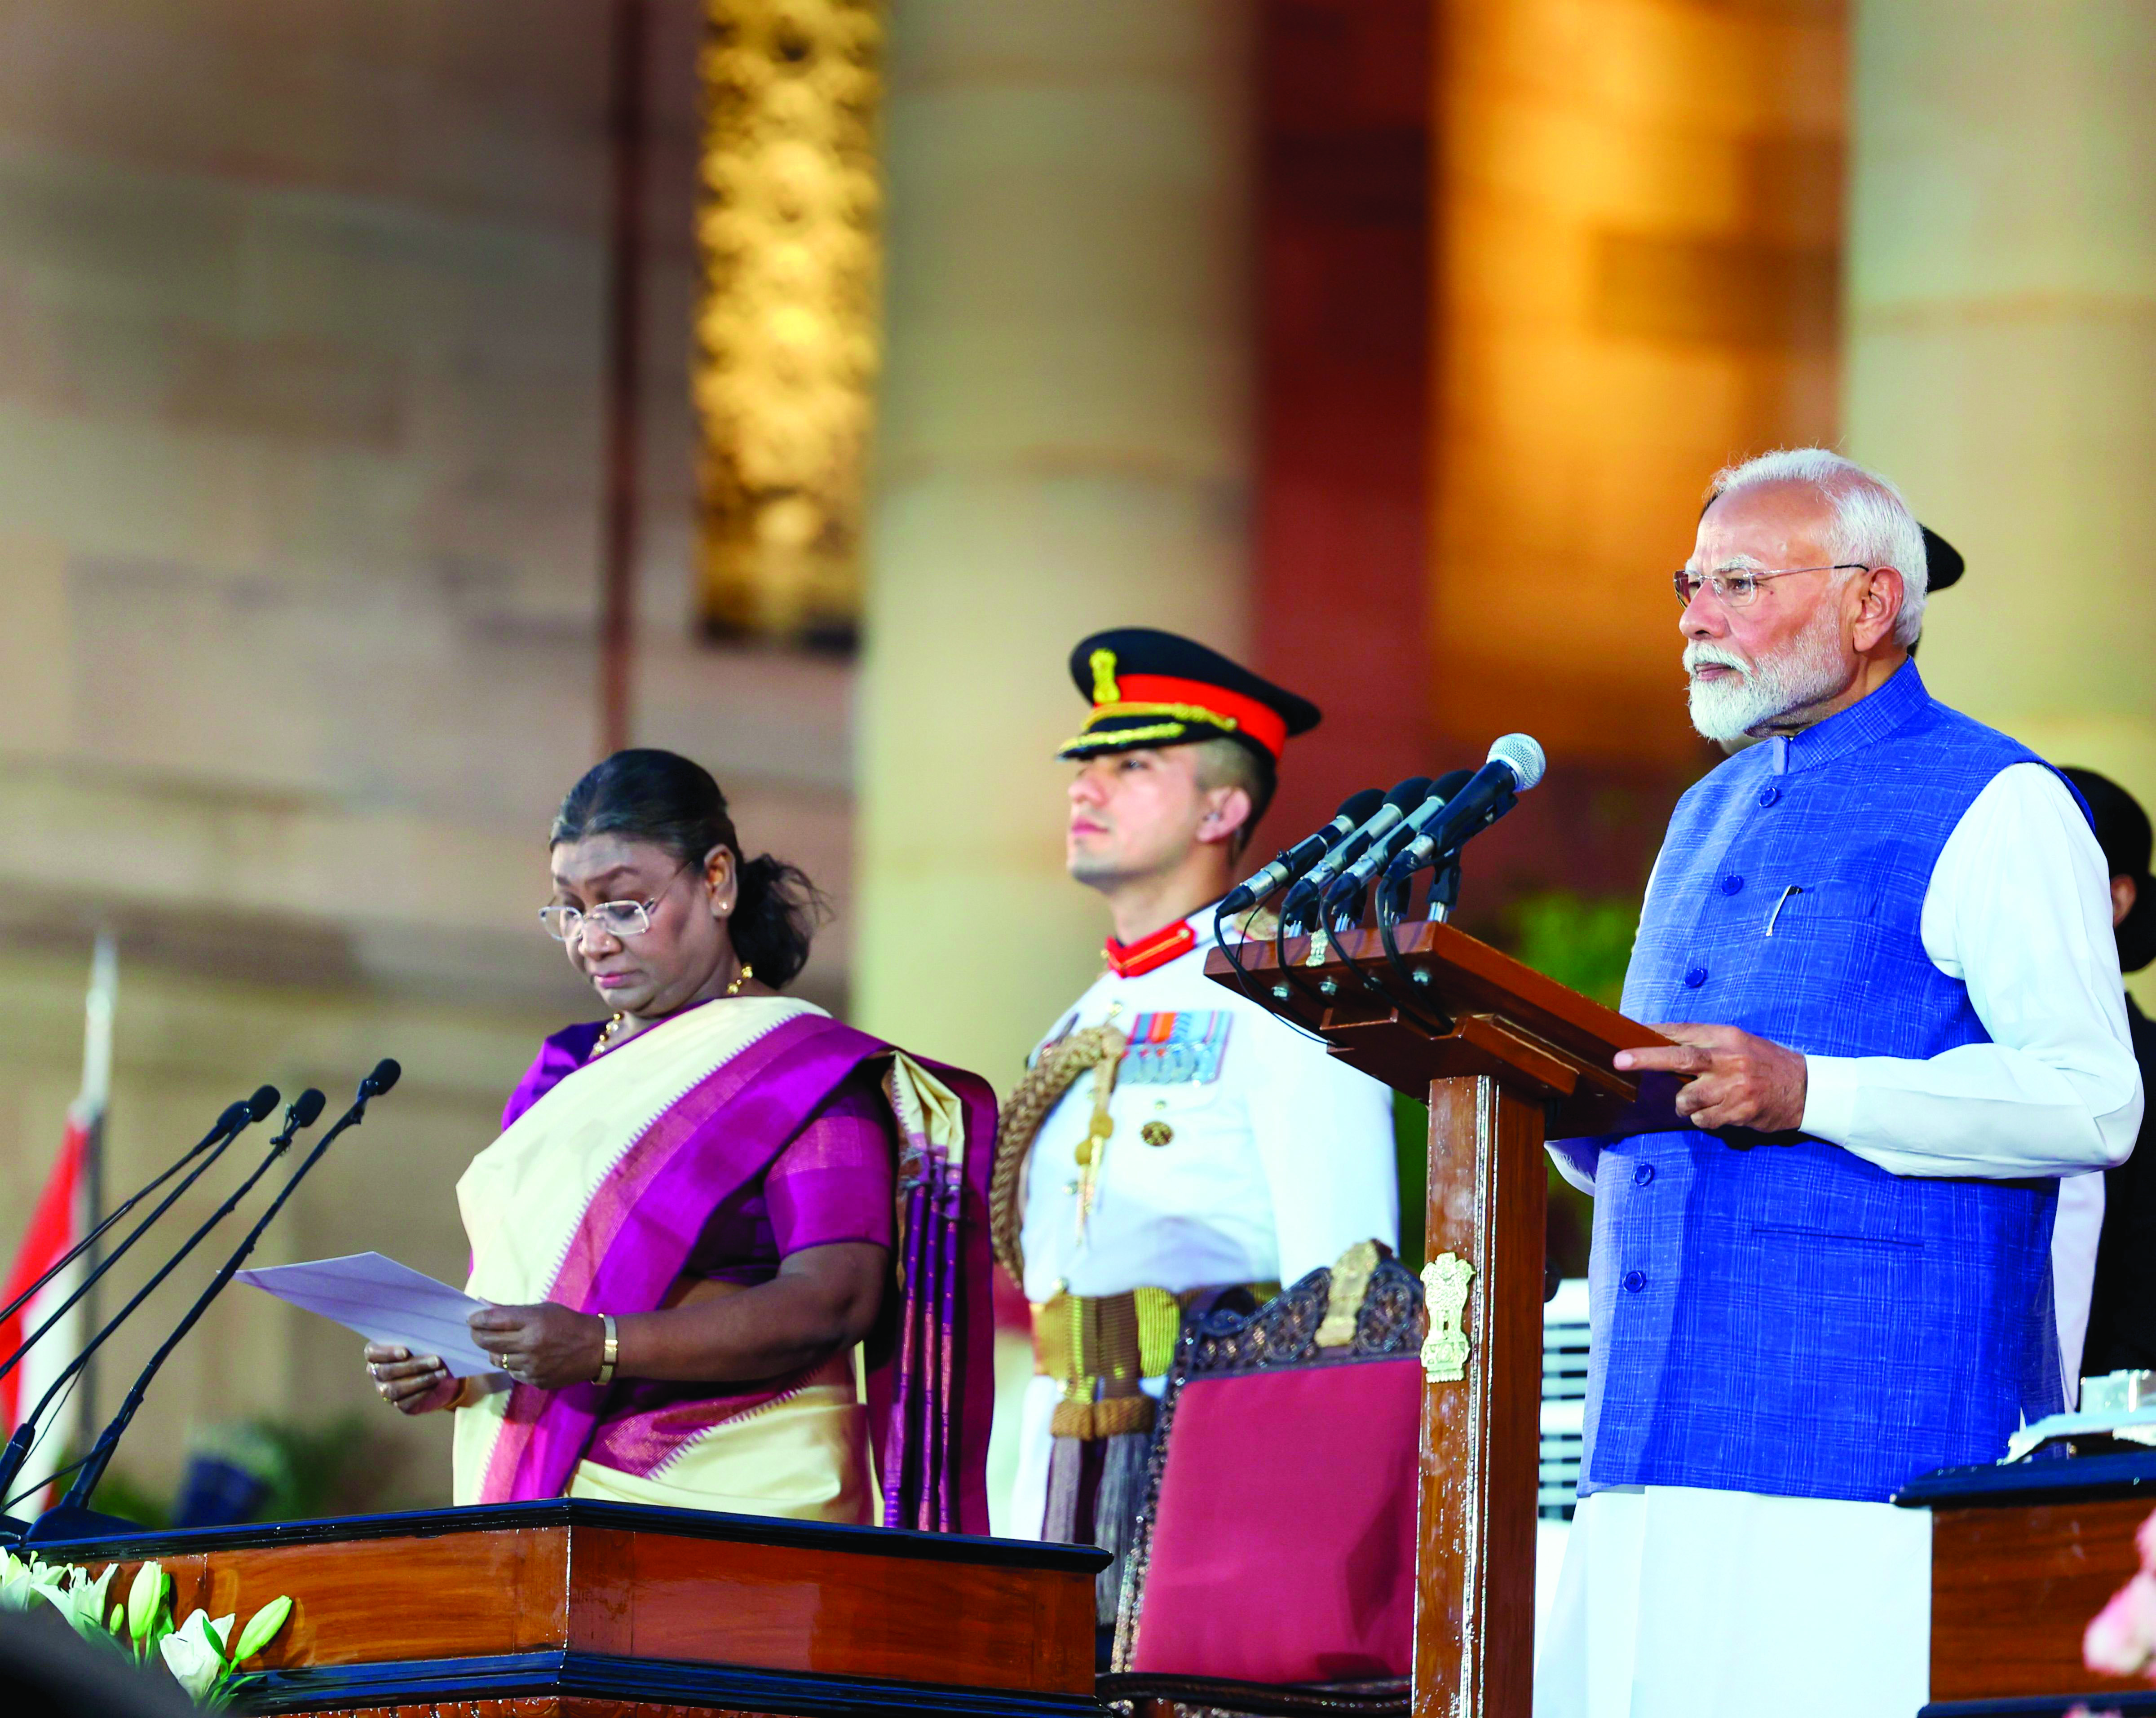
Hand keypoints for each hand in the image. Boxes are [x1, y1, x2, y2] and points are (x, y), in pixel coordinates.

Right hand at [364, 1342, 460, 1414]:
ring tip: (441, 1373)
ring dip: (420, 1380)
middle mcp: (377, 1373)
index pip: (372, 1353)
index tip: (405, 1352)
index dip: (386, 1353)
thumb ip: (421, 1338)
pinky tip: (436, 1384)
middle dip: (413, 1366)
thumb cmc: (429, 1349)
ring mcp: (386, 1391)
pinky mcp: (400, 1404)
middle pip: (386, 1372)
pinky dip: (422, 1393)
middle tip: (436, 1360)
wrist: (442, 1372)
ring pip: (394, 1389)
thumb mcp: (426, 1341)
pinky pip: (405, 1403)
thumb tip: (434, 1335)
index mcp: (378, 1353)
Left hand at [467, 1302, 605, 1391]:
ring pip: (497, 1360)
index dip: (477, 1319)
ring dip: (494, 1351)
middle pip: (488, 1342)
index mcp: (532, 1322)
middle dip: (477, 1335)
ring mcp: (531, 1366)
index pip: (493, 1321)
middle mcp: (529, 1345)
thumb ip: (511, 1310)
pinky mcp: (534, 1381)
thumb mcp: (542, 1309)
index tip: (471, 1318)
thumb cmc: (568, 1322)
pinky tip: (518, 1356)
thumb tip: (483, 1304)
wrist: (595, 1348)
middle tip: (476, 1331)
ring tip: (499, 1344)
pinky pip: (512, 1372)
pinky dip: (510, 1363)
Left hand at [1614, 1023, 1807, 1133]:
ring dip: (1686, 1104)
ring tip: (1705, 1099)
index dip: (1651, 1034)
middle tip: (1620, 1060)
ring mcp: (1734, 1087)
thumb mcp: (1736, 1042)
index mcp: (1726, 1037)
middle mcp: (1729, 1059)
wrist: (1806, 1088)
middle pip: (1679, 1057)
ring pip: (1686, 1099)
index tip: (1626, 1034)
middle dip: (1646, 1058)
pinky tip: (1722, 1110)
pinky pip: (1703, 1120)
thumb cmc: (1763, 1063)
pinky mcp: (1739, 1111)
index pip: (1681, 1032)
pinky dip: (1705, 1118)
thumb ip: (1701, 1042)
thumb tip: (1657, 1039)